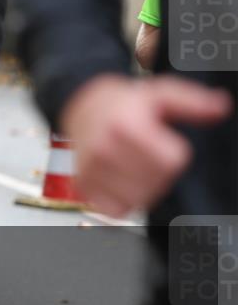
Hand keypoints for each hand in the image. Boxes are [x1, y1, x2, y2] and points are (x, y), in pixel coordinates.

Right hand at [60, 74, 231, 217]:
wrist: (84, 109)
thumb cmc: (124, 105)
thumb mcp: (161, 94)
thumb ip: (192, 102)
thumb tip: (220, 107)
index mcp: (125, 126)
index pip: (169, 162)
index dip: (172, 154)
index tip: (161, 143)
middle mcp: (105, 148)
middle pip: (154, 182)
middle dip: (158, 172)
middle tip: (146, 154)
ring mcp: (92, 169)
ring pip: (137, 198)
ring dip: (143, 188)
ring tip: (133, 167)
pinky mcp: (84, 185)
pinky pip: (116, 210)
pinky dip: (123, 202)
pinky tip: (120, 182)